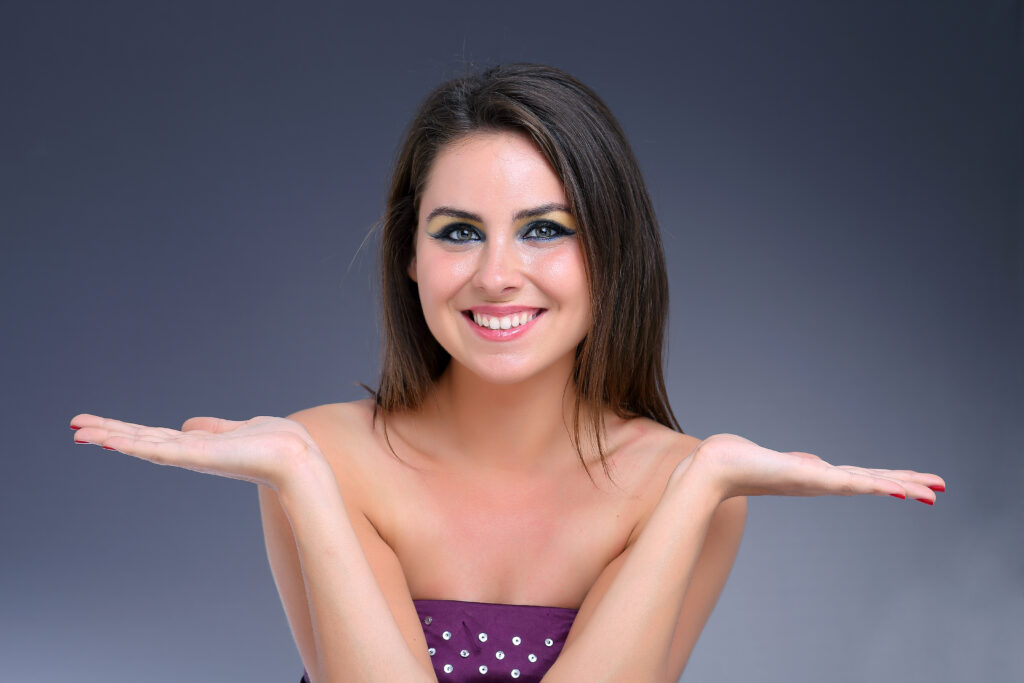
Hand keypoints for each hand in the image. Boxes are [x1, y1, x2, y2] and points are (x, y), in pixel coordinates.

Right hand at [69, 413, 324, 490]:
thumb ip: (214, 428)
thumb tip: (189, 425)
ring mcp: (192, 456)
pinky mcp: (199, 457)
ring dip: (111, 437)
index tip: (96, 425)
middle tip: (73, 426)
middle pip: (140, 440)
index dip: (125, 430)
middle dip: (108, 432)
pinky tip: (110, 439)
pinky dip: (134, 444)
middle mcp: (190, 453)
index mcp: (198, 446)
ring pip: (143, 445)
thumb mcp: (239, 429)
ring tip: (79, 431)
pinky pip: (160, 450)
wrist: (298, 459)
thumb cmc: (278, 445)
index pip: (153, 436)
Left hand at [687, 433, 944, 503]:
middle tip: (941, 490)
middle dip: (908, 485)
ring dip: (901, 486)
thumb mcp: (775, 460)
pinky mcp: (808, 477)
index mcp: (815, 476)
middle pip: (873, 481)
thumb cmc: (734, 461)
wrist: (713, 468)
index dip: (890, 480)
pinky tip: (895, 489)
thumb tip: (809, 463)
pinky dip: (874, 485)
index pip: (861, 477)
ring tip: (931, 492)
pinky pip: (848, 482)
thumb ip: (795, 464)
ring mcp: (816, 481)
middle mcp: (820, 481)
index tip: (916, 485)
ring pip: (867, 483)